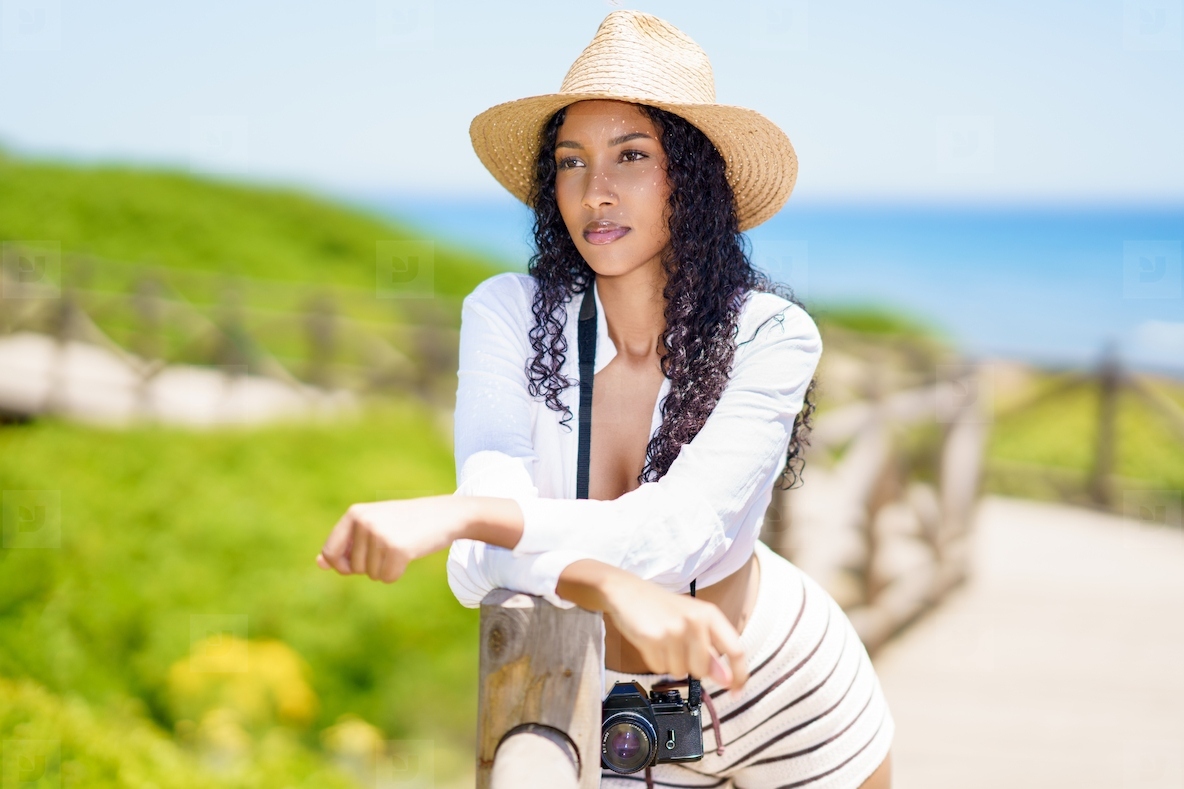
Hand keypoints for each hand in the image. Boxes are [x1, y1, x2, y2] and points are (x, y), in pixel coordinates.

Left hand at [315, 495, 471, 582]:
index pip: (330, 552)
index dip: (341, 566)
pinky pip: (387, 578)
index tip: (355, 564)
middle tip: (391, 545)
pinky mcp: (397, 549)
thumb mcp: (373, 526)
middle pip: (352, 568)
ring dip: (385, 568)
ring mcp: (380, 535)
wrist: (444, 514)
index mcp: (355, 513)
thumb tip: (320, 563)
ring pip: (371, 575)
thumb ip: (345, 544)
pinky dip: (398, 573)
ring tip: (402, 546)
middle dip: (370, 565)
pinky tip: (410, 554)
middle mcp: (364, 522)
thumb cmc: (406, 522)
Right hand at [602, 574, 748, 694]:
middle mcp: (695, 621)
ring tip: (662, 641)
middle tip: (678, 646)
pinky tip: (651, 642)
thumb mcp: (692, 623)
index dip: (739, 676)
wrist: (627, 591)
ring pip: (680, 672)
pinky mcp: (654, 638)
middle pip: (703, 670)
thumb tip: (727, 679)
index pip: (736, 650)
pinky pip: (659, 668)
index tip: (736, 692)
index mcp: (710, 615)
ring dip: (670, 663)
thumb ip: (712, 651)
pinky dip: (654, 661)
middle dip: (690, 666)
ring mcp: (674, 629)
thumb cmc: (661, 608)